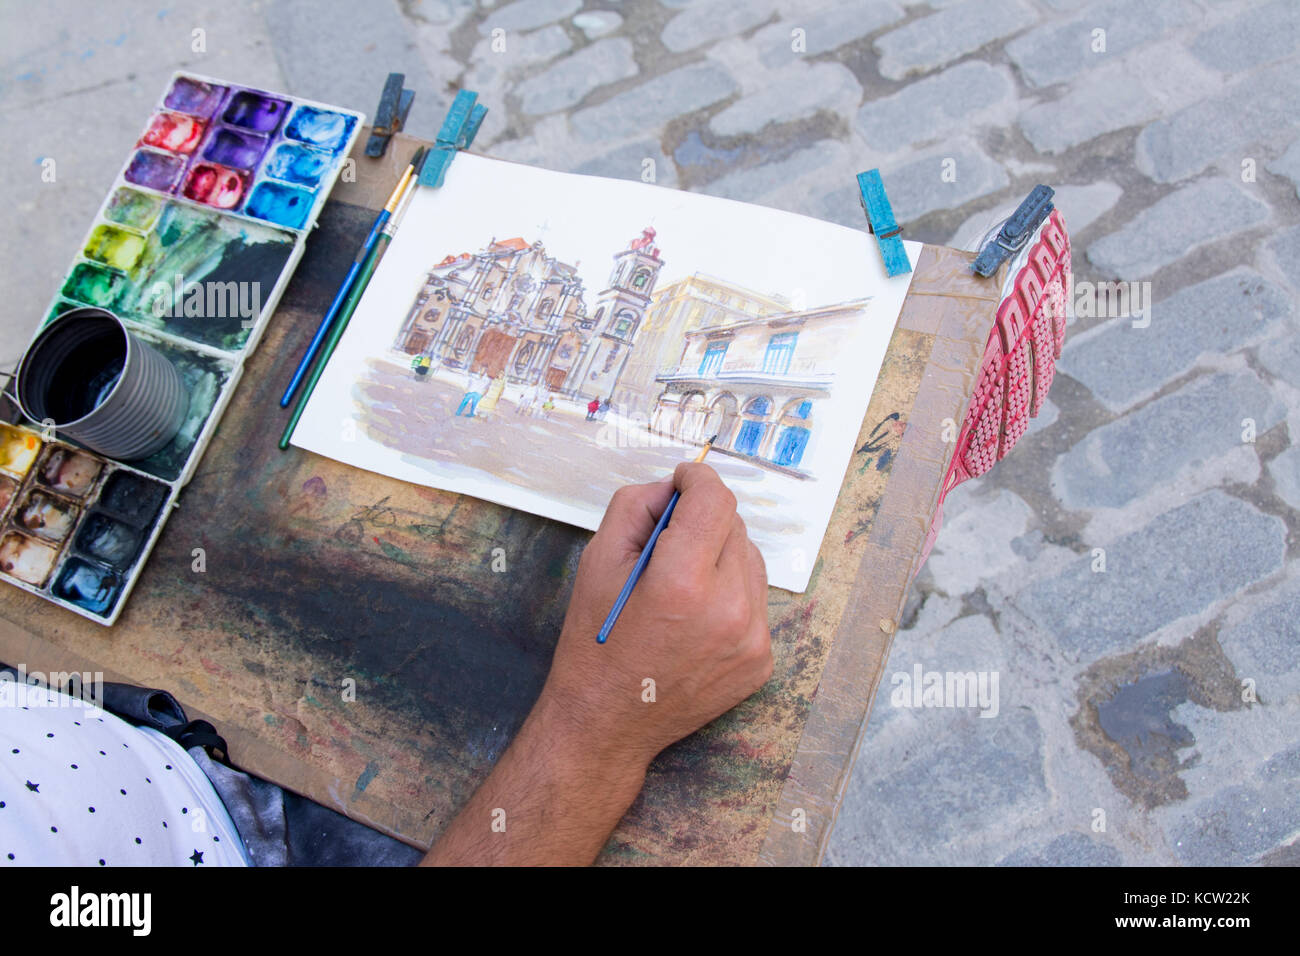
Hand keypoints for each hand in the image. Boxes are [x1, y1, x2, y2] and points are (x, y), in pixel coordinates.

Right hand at [541, 461, 772, 775]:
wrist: (607, 723)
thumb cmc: (596, 644)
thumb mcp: (597, 561)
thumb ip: (637, 506)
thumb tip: (674, 488)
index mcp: (682, 582)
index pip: (714, 500)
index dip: (697, 479)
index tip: (684, 480)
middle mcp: (728, 610)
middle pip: (734, 527)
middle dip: (703, 522)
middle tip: (667, 542)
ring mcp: (751, 639)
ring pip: (750, 561)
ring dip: (720, 557)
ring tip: (682, 584)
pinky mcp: (761, 661)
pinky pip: (755, 602)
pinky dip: (730, 596)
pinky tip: (695, 617)